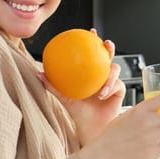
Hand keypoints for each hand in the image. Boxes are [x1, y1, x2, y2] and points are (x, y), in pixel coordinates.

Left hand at [37, 29, 124, 146]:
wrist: (91, 127)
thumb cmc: (78, 112)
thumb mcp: (64, 97)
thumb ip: (53, 86)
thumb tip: (39, 74)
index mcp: (90, 72)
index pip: (92, 52)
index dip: (93, 40)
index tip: (90, 31)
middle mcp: (102, 74)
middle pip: (108, 55)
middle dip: (109, 47)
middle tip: (106, 44)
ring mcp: (112, 81)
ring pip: (115, 69)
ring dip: (109, 74)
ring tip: (102, 82)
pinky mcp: (120, 91)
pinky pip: (117, 85)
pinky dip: (109, 88)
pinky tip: (102, 94)